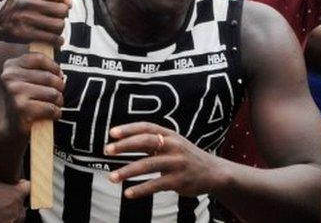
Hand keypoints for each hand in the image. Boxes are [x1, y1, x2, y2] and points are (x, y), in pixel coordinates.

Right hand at [0, 0, 70, 45]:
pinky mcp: (24, 33)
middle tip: (58, 17)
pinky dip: (58, 40)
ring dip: (60, 28)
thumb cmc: (17, 4)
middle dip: (63, 15)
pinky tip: (57, 40)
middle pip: (61, 10)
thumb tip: (69, 2)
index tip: (63, 5)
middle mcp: (24, 1)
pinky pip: (51, 38)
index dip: (64, 1)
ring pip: (58, 25)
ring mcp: (24, 18)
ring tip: (56, 28)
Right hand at [0, 53, 64, 136]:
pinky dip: (56, 113)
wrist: (13, 127)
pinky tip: (50, 115)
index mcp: (10, 66)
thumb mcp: (28, 78)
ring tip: (53, 105)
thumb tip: (58, 44)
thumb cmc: (26, 99)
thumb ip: (39, 65)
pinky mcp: (22, 109)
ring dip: (59, 101)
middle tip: (57, 94)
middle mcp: (9, 78)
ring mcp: (14, 93)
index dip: (54, 67)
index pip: (39, 58)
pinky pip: (51, 107)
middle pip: (49, 77)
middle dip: (59, 87)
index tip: (58, 75)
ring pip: (52, 93)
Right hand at [0, 147, 28, 222]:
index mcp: (15, 193)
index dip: (23, 185)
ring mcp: (11, 221)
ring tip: (1, 212)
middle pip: (23, 205)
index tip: (18, 183)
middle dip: (16, 203)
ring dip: (11, 215)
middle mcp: (16, 208)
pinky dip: (3, 222)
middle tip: (6, 201)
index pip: (29, 187)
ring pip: (17, 218)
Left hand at [105, 123, 224, 198]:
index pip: (146, 127)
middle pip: (145, 142)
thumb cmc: (185, 158)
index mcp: (170, 134)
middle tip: (107, 150)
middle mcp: (174, 145)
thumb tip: (124, 142)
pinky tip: (128, 193)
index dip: (129, 128)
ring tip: (112, 177)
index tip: (112, 132)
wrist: (213, 173)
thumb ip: (153, 142)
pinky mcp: (179, 180)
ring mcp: (177, 163)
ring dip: (127, 171)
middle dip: (124, 146)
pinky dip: (141, 189)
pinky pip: (156, 184)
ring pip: (148, 165)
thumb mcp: (173, 144)